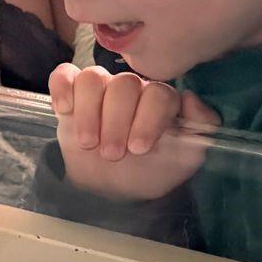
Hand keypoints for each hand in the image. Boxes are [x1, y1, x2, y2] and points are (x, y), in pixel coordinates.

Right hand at [50, 63, 218, 201]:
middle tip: (113, 154)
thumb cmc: (150, 170)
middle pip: (124, 85)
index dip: (148, 119)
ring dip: (89, 112)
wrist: (113, 187)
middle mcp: (131, 88)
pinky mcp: (70, 93)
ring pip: (93, 78)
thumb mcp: (184, 158)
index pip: (158, 94)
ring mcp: (100, 88)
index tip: (138, 149)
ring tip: (89, 143)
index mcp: (159, 100)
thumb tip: (190, 99)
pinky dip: (62, 88)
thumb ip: (199, 128)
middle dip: (117, 122)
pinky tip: (65, 111)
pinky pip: (63, 75)